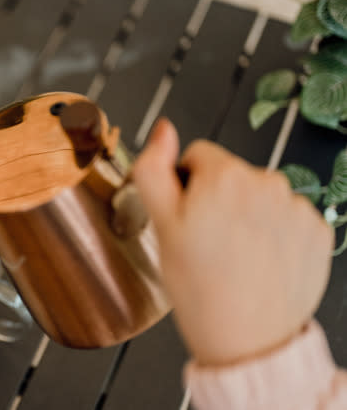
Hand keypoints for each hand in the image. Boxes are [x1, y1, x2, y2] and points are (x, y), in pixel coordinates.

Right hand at [133, 119, 333, 365]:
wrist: (248, 342)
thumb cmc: (199, 288)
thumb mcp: (161, 226)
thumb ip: (153, 169)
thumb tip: (163, 129)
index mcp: (225, 176)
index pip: (197, 156)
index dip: (184, 187)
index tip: (185, 220)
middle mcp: (268, 182)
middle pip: (230, 175)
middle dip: (216, 200)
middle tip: (206, 243)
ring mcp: (297, 207)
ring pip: (259, 197)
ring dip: (245, 216)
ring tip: (233, 256)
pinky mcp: (317, 231)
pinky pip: (286, 218)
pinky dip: (273, 235)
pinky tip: (259, 262)